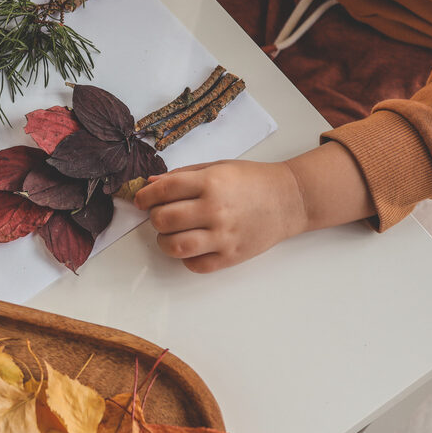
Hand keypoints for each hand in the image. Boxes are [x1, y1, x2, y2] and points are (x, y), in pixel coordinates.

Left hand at [134, 160, 309, 272]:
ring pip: (174, 246)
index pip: (163, 191)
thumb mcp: (217, 167)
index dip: (144, 197)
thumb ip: (182, 175)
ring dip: (164, 241)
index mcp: (210, 182)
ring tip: (171, 234)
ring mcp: (224, 236)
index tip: (141, 200)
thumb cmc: (252, 180)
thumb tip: (150, 184)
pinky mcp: (232, 256)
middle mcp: (215, 209)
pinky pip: (196, 265)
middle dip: (154, 218)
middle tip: (161, 215)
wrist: (290, 199)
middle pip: (163, 220)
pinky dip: (187, 259)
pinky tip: (192, 247)